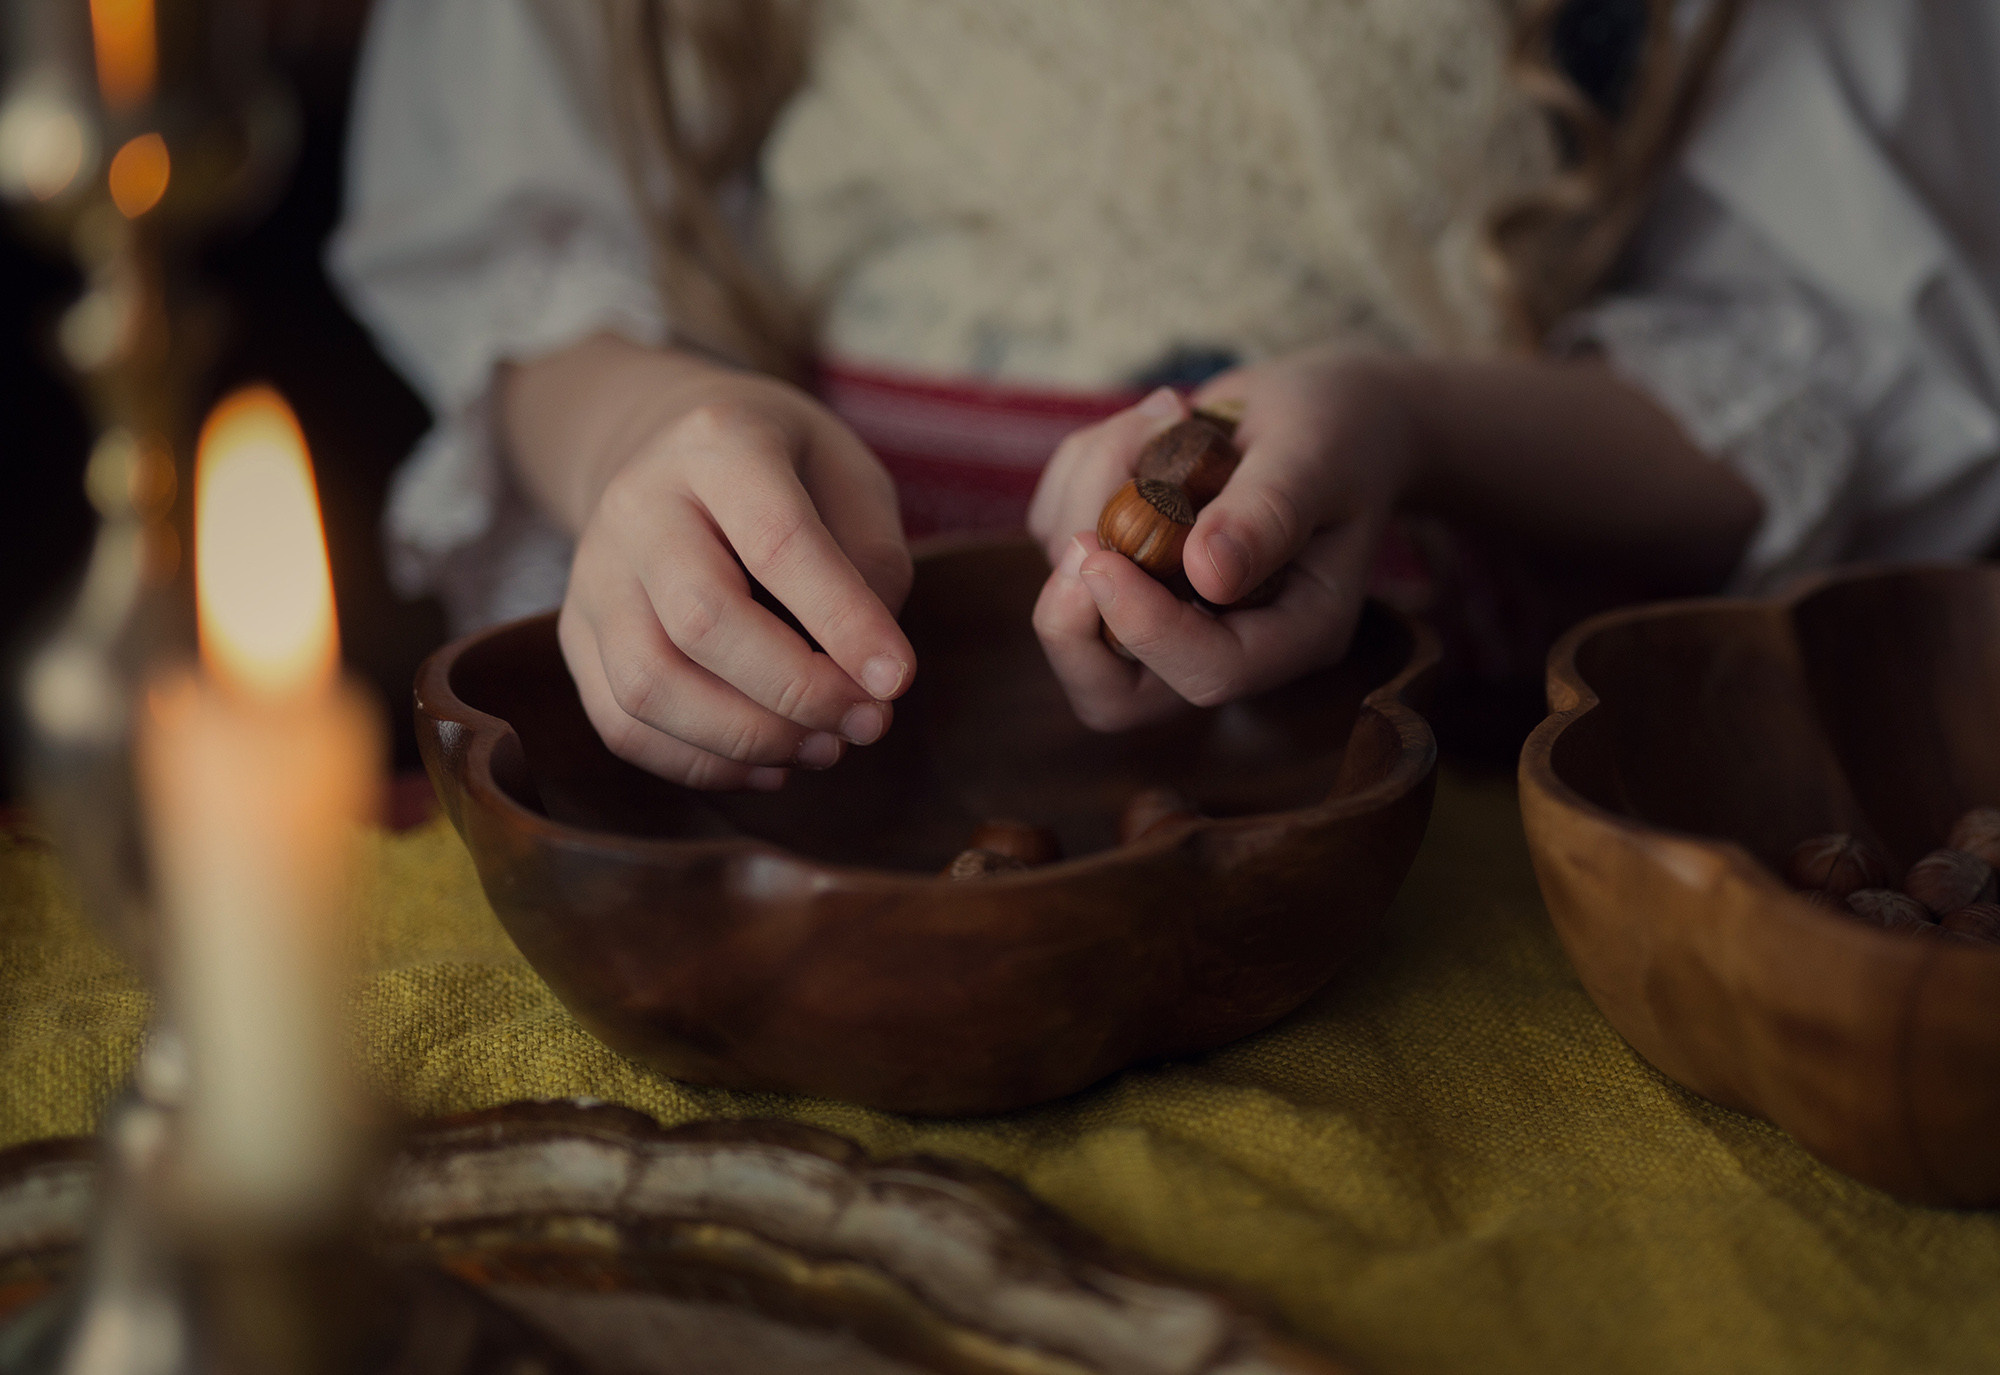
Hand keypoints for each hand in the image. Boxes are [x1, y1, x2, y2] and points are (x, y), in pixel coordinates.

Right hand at [510, 343, 915, 788]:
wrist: (675, 454)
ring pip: (649, 683)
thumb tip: (864, 674)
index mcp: (720, 443)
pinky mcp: (576, 635)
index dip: (842, 621)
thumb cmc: (790, 474)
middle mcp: (639, 503)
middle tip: (870, 722)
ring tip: (825, 748)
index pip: (777, 540)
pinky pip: (621, 724)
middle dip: (797, 690)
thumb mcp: (851, 481)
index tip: (897, 680)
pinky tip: (768, 766)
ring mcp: (594, 572)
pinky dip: (701, 764)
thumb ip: (871, 564)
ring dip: (748, 738)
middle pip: (702, 620)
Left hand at [1028, 345, 1418, 730]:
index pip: (1209, 674)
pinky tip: (1146, 425)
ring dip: (1090, 491)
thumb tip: (1208, 574)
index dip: (1146, 628)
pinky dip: (1080, 469)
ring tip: (1161, 417)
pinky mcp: (1120, 565)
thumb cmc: (1339, 432)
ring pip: (1072, 597)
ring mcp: (1160, 606)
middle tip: (1081, 538)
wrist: (1325, 408)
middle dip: (1071, 624)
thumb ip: (1269, 512)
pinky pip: (1056, 532)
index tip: (1106, 554)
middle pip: (1112, 692)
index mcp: (1291, 634)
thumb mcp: (1316, 456)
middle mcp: (1220, 637)